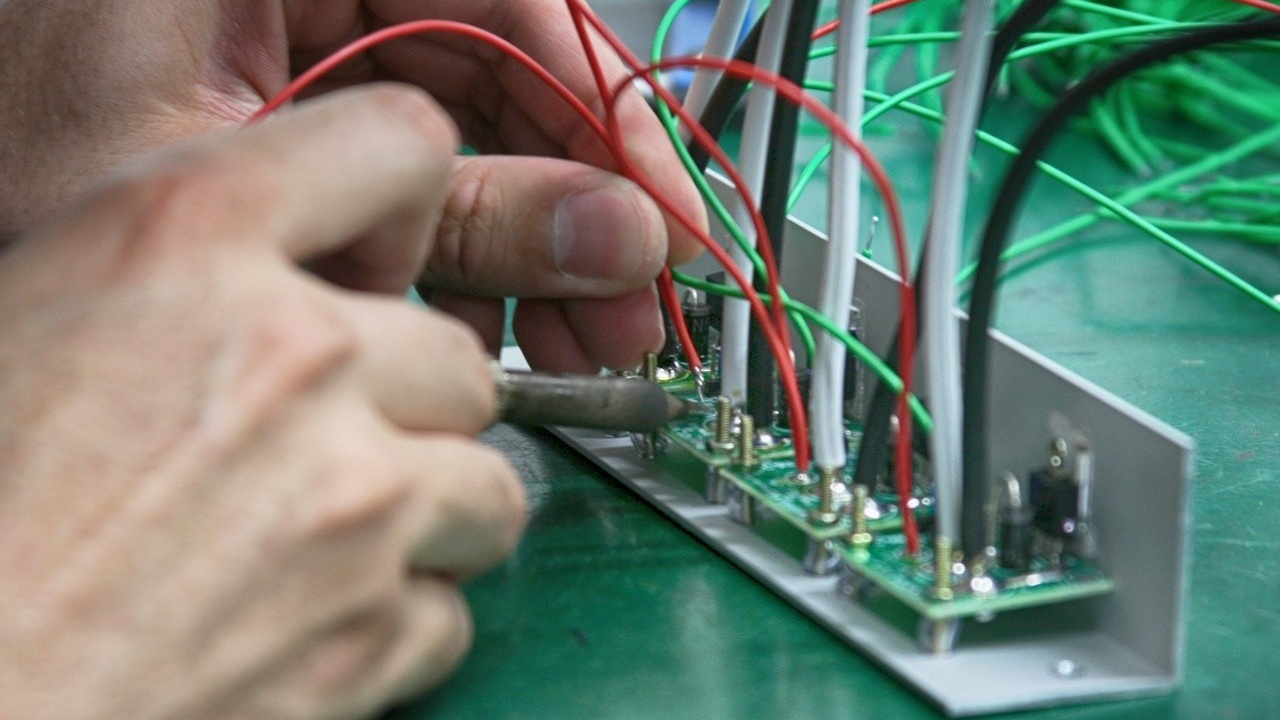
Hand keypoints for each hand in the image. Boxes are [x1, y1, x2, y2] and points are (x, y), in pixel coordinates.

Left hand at [0, 0, 707, 371]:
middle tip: (625, 309)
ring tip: (571, 346)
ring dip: (526, 243)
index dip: (596, 98)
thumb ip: (457, 222)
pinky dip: (455, 253)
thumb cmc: (27, 225)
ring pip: (463, 127)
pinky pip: (407, 168)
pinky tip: (487, 327)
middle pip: (493, 67)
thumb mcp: (273, 223)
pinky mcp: (283, 114)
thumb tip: (619, 241)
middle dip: (570, 199)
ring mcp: (284, 47)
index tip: (655, 206)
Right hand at [0, 88, 526, 719]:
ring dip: (429, 518)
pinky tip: (310, 623)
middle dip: (411, 408)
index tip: (390, 266)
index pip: (395, 143)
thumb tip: (293, 266)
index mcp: (185, 243)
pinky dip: (396, 625)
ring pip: (488, 487)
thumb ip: (190, 256)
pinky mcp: (368, 633)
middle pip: (461, 357)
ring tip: (329, 543)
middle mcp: (292, 355)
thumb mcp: (41, 307)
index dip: (405, 207)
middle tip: (330, 449)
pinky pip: (450, 612)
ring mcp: (349, 501)